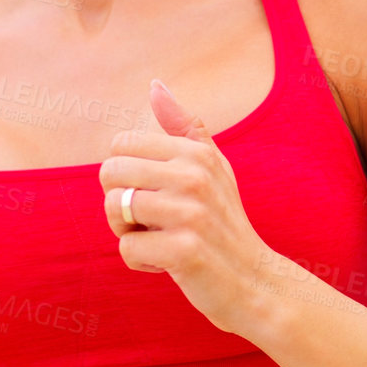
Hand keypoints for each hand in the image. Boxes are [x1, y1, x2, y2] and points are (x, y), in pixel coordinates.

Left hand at [98, 79, 274, 334]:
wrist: (257, 281)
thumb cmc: (224, 221)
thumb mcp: (213, 167)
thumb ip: (183, 126)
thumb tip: (155, 85)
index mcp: (197, 151)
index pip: (121, 145)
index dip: (127, 174)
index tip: (156, 193)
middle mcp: (194, 176)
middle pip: (110, 173)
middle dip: (119, 202)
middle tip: (152, 220)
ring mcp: (190, 213)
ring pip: (113, 210)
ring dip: (128, 232)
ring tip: (161, 238)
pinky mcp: (184, 250)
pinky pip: (127, 249)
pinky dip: (142, 262)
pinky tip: (171, 263)